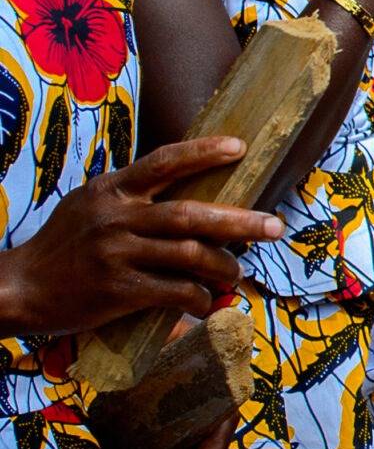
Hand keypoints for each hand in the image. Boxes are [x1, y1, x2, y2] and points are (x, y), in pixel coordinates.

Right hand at [0, 138, 274, 339]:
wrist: (18, 287)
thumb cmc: (64, 245)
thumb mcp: (90, 205)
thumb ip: (132, 195)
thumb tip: (191, 186)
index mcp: (111, 190)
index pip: (163, 162)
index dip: (203, 152)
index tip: (239, 147)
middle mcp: (115, 217)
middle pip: (191, 214)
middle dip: (240, 221)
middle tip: (273, 226)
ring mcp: (116, 253)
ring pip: (189, 254)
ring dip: (223, 266)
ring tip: (237, 273)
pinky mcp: (117, 289)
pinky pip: (173, 291)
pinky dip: (198, 297)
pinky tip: (207, 301)